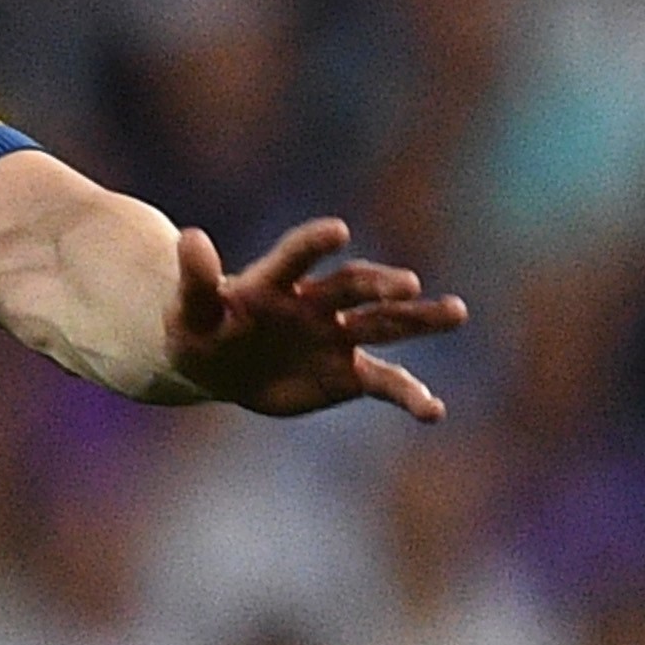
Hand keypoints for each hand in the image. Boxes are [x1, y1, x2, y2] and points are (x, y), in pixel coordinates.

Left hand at [160, 216, 458, 420]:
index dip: (313, 244)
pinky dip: (410, 396)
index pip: (296, 257)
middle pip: (356, 287)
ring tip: (457, 312)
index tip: (337, 232)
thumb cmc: (199, 330)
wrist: (218, 366)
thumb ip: (196, 280)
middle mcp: (317, 303)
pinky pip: (386, 383)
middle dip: (381, 285)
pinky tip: (433, 412)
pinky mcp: (349, 373)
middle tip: (408, 284)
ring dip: (422, 319)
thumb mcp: (188, 312)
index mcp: (275, 282)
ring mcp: (338, 336)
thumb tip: (188, 238)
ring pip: (386, 323)